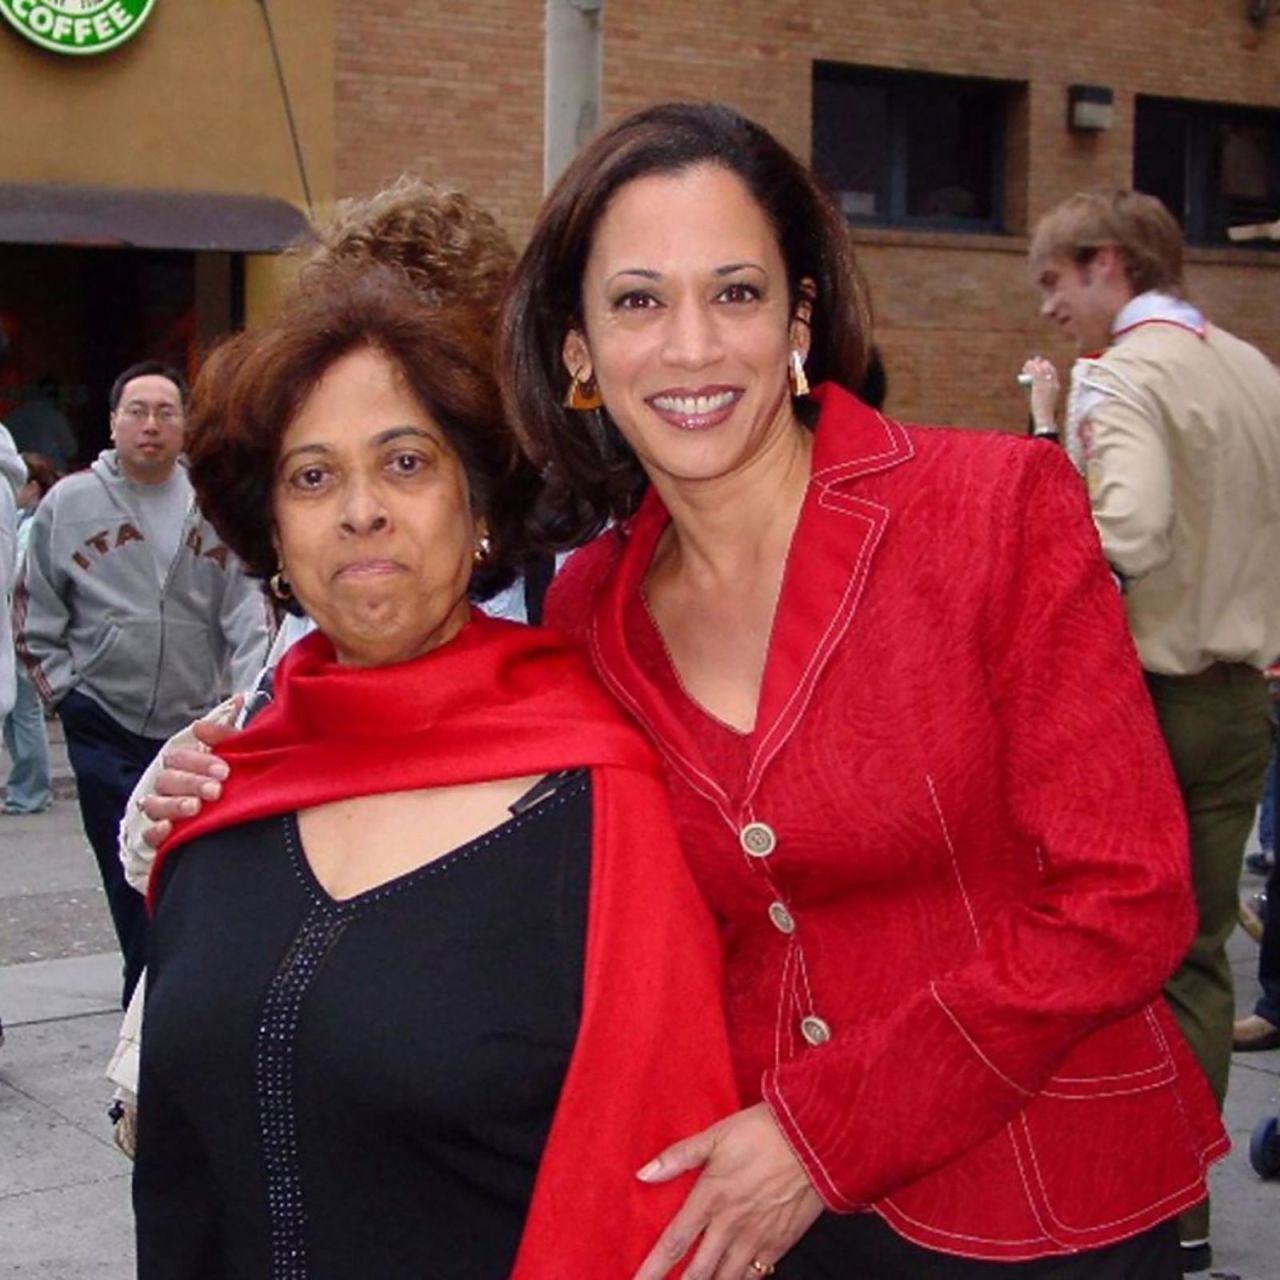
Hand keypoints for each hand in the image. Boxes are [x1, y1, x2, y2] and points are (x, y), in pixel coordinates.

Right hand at [139, 711, 238, 847]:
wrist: (243, 832)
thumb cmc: (232, 787)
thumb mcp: (236, 759)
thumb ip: (232, 734)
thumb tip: (239, 699)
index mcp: (186, 766)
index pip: (180, 757)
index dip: (200, 762)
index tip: (224, 772)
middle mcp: (170, 787)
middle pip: (167, 779)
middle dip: (191, 783)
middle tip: (215, 791)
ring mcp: (162, 813)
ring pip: (154, 804)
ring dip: (174, 804)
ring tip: (195, 808)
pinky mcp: (160, 840)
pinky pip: (148, 836)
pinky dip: (156, 832)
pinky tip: (169, 829)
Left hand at [632, 1103, 823, 1279]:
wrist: (815, 1140)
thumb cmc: (764, 1132)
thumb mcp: (716, 1135)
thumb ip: (679, 1156)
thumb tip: (644, 1173)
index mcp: (711, 1196)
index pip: (674, 1242)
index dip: (653, 1268)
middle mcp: (731, 1224)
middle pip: (697, 1272)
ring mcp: (756, 1238)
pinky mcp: (780, 1244)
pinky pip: (755, 1277)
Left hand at [1020, 356, 1060, 432]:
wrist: (1045, 418)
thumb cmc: (1045, 414)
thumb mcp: (1046, 402)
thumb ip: (1041, 395)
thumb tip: (1031, 389)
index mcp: (1057, 387)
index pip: (1053, 373)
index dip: (1047, 367)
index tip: (1042, 364)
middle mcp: (1053, 384)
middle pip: (1048, 368)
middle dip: (1041, 363)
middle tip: (1034, 361)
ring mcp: (1046, 384)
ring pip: (1040, 369)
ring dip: (1034, 365)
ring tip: (1027, 364)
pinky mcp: (1039, 386)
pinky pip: (1035, 373)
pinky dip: (1030, 368)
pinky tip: (1025, 367)